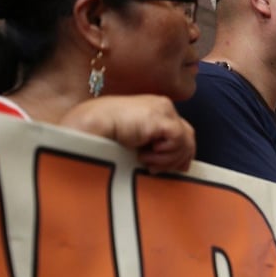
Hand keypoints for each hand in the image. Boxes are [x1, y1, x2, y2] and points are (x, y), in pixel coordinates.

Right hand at [60, 95, 194, 172]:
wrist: (88, 126)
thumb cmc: (103, 135)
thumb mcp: (135, 142)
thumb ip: (157, 147)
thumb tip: (182, 164)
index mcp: (155, 110)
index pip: (181, 131)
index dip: (182, 152)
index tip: (175, 169)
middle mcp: (162, 107)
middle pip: (188, 136)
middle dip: (178, 157)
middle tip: (157, 169)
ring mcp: (163, 110)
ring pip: (185, 141)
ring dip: (166, 159)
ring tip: (145, 161)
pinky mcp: (162, 118)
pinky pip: (177, 141)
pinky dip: (164, 155)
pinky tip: (144, 155)